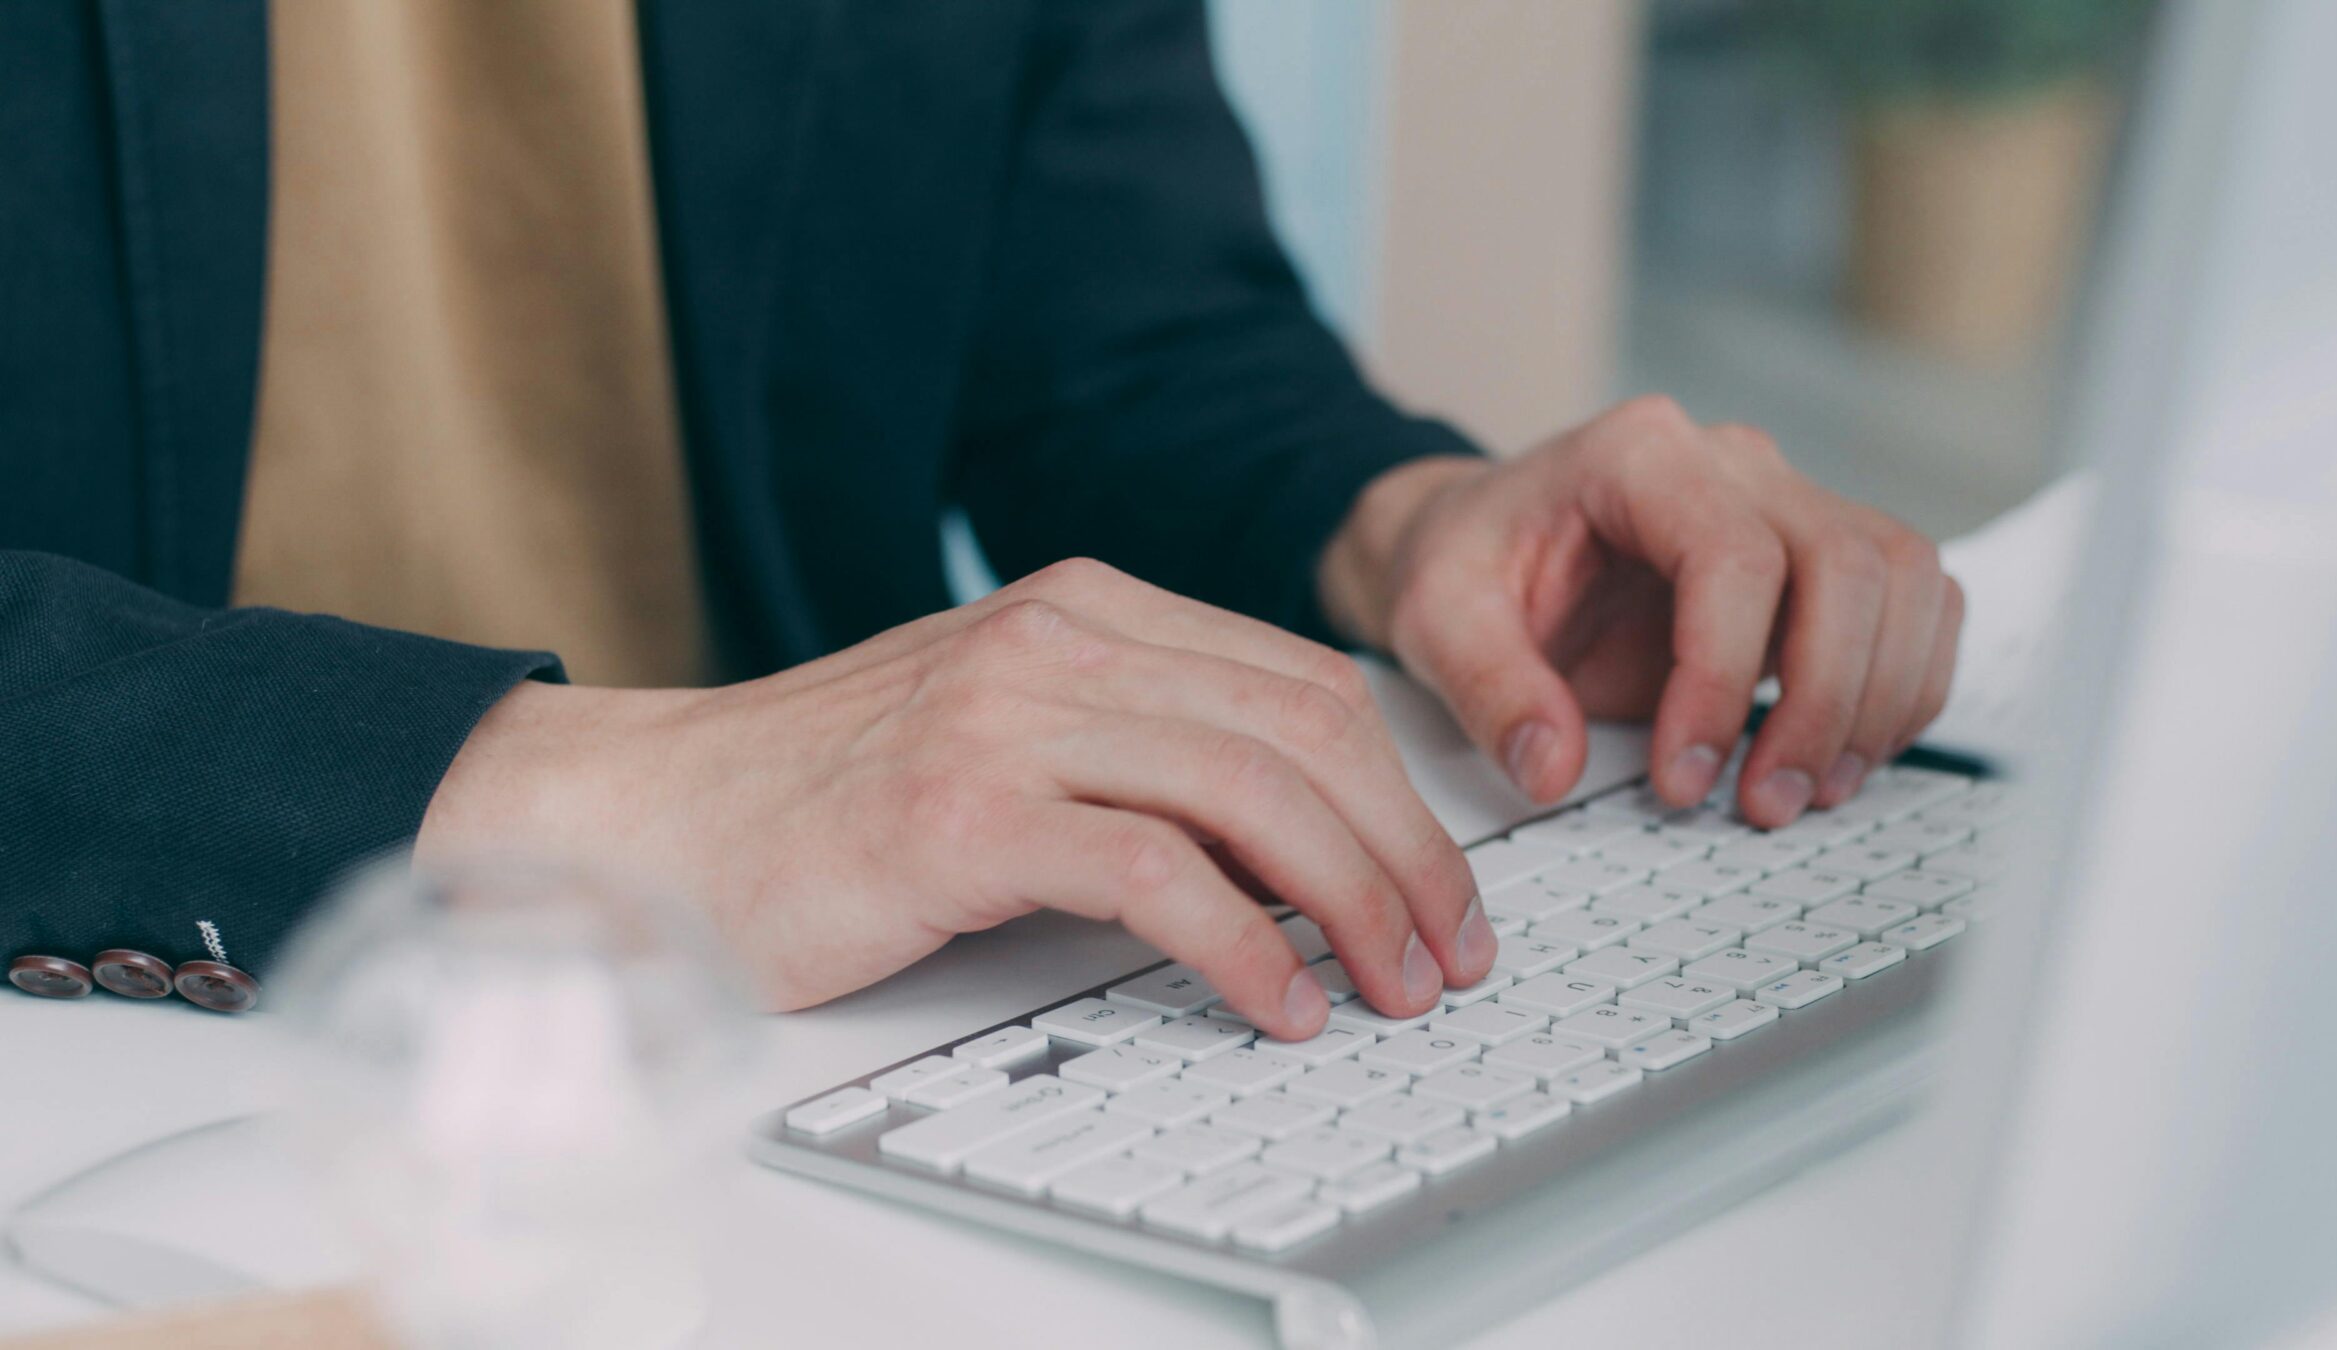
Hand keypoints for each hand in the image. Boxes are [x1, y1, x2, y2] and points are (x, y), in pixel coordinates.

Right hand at [417, 560, 1492, 1029]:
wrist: (653, 818)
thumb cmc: (831, 794)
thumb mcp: (1011, 734)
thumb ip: (1141, 754)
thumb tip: (1301, 847)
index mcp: (1088, 607)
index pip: (1303, 682)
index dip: (1400, 790)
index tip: (1441, 884)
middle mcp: (1059, 637)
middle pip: (1305, 730)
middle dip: (1407, 852)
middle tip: (1447, 951)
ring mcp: (1009, 715)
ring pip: (1252, 789)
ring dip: (1352, 901)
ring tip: (1389, 986)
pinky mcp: (961, 811)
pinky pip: (1154, 873)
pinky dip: (1243, 947)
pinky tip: (1278, 1001)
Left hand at [1320, 396, 1963, 826]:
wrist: (1480, 539)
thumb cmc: (1465, 562)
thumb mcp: (1433, 619)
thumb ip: (1488, 690)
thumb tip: (1552, 768)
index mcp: (1638, 456)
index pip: (1735, 557)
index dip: (1725, 679)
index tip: (1683, 777)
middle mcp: (1733, 464)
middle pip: (1848, 563)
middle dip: (1824, 702)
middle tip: (1764, 804)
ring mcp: (1787, 502)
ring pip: (1902, 578)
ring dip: (1879, 698)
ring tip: (1809, 791)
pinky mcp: (1818, 556)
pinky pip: (1913, 601)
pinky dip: (1901, 684)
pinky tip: (1842, 755)